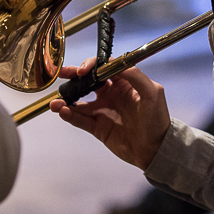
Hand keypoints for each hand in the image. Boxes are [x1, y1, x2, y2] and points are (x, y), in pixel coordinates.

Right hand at [49, 58, 170, 170]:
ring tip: (56, 102)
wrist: (155, 150)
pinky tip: (62, 111)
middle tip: (63, 74)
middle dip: (74, 76)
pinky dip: (70, 115)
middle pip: (88, 81)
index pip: (104, 68)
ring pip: (79, 101)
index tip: (84, 70)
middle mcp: (111, 94)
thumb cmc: (157, 120)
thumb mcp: (152, 93)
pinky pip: (80, 119)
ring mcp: (103, 110)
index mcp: (124, 83)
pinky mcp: (98, 127)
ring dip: (66, 99)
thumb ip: (135, 75)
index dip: (92, 66)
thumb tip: (115, 63)